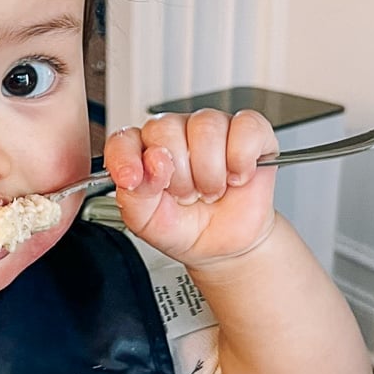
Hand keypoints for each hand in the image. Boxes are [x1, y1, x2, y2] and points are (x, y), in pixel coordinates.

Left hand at [104, 109, 277, 268]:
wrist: (227, 247)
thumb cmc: (186, 228)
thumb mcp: (148, 223)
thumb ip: (135, 197)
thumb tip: (146, 168)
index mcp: (145, 152)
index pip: (124, 139)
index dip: (126, 158)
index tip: (132, 180)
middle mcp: (176, 134)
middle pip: (166, 129)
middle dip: (178, 174)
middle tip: (187, 195)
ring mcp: (213, 129)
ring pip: (206, 127)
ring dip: (210, 172)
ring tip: (211, 190)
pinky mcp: (249, 132)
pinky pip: (245, 128)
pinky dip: (241, 159)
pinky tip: (236, 177)